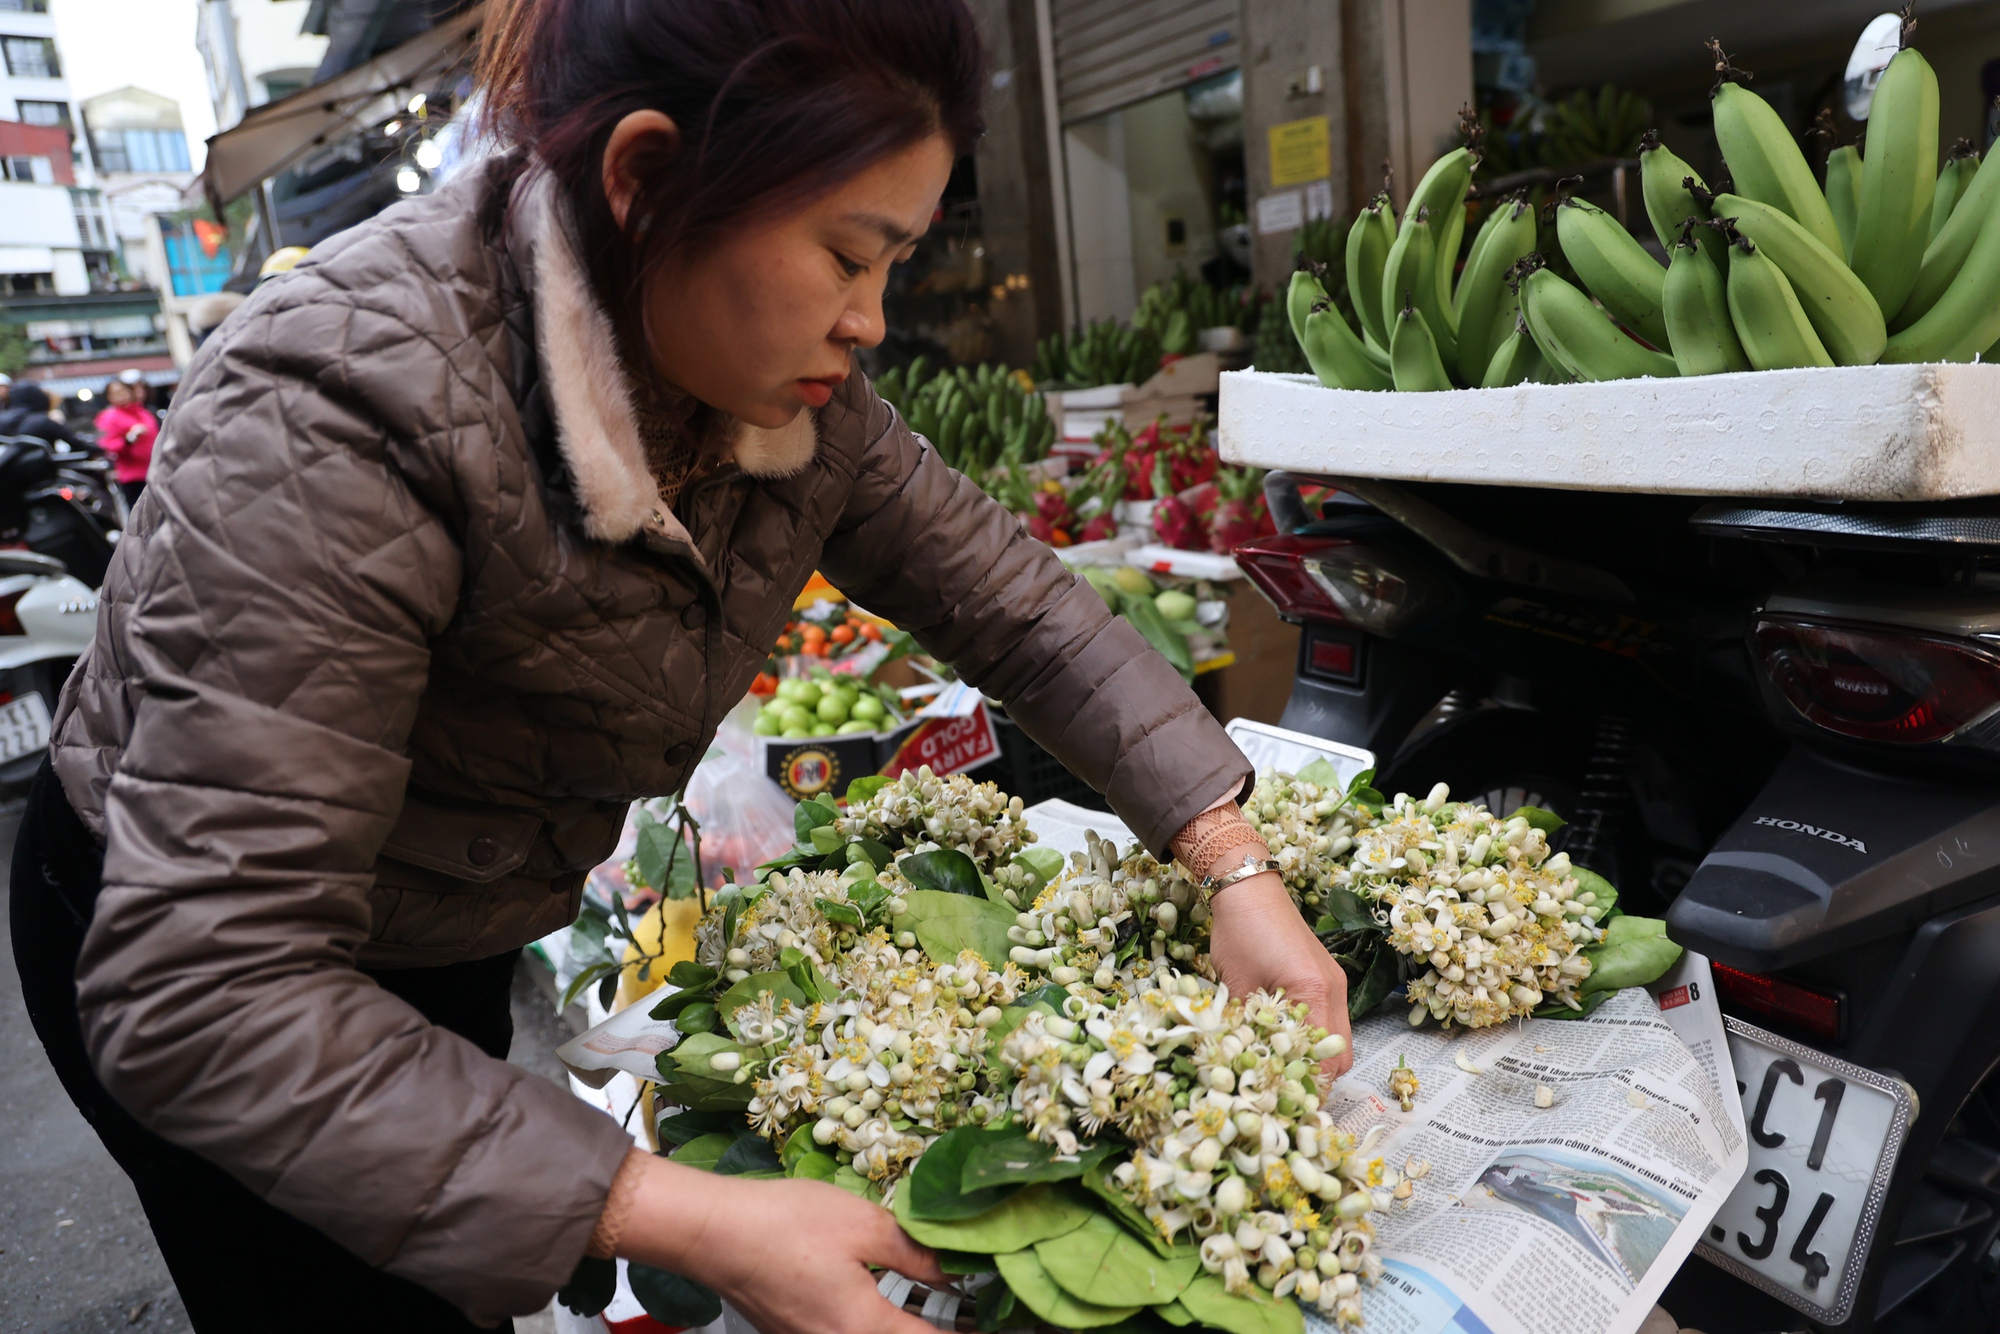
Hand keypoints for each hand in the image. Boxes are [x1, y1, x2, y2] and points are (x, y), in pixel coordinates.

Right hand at [621, 1159, 948, 1333]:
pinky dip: (869, 1324)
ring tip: (927, 1308)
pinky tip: (879, 1300)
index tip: (992, 1318)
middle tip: (960, 1311)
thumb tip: (957, 1268)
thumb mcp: (865, 1225)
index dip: (967, 1332)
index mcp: (863, 1329)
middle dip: (929, 1328)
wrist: (712, 1232)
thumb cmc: (785, 1223)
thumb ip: (917, 1253)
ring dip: (900, 1326)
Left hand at [1206, 872, 1352, 1078]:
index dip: (1307, 1089)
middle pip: (1341, 1056)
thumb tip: (1243, 1067)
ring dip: (1317, 1057)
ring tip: (1285, 1069)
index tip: (1286, 1107)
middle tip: (1284, 1092)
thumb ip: (1245, 1029)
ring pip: (1339, 1039)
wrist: (1248, 888)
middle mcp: (1334, 990)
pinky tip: (1287, 1040)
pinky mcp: (1327, 977)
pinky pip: (1331, 1019)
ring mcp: (1335, 983)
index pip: (1324, 1060)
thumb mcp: (1235, 986)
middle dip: (1317, 1078)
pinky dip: (1314, 1036)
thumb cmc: (1239, 933)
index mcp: (1313, 993)